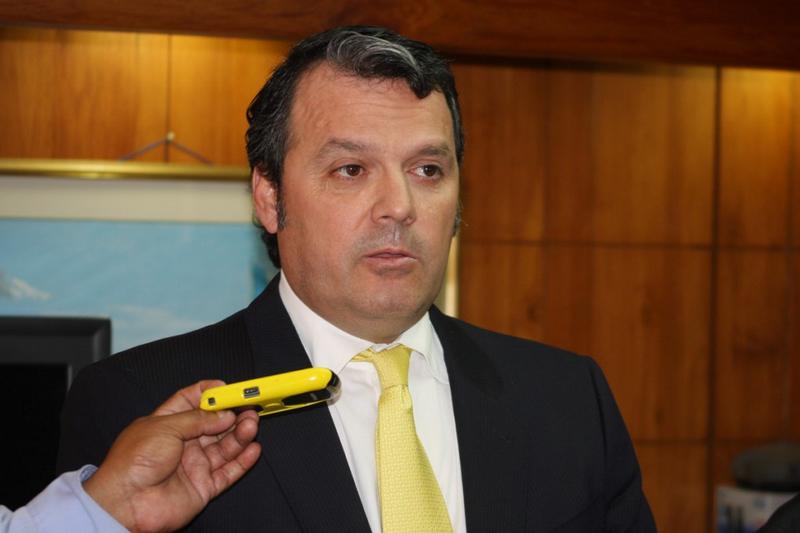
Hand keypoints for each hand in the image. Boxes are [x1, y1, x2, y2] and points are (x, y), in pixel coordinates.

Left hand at [83, 380, 260, 531]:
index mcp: (167, 424)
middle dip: (233, 414)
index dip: (210, 393)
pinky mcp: (203, 487)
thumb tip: (223, 414)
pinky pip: (228, 472)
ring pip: (224, 447)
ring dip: (240, 435)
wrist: (125, 504)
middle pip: (214, 425)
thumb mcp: (165, 427)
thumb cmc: (132, 463)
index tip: (228, 388)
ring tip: (251, 425)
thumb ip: (198, 419)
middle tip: (249, 407)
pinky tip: (253, 449)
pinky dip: (243, 461)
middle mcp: (182, 444)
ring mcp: (193, 465)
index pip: (192, 402)